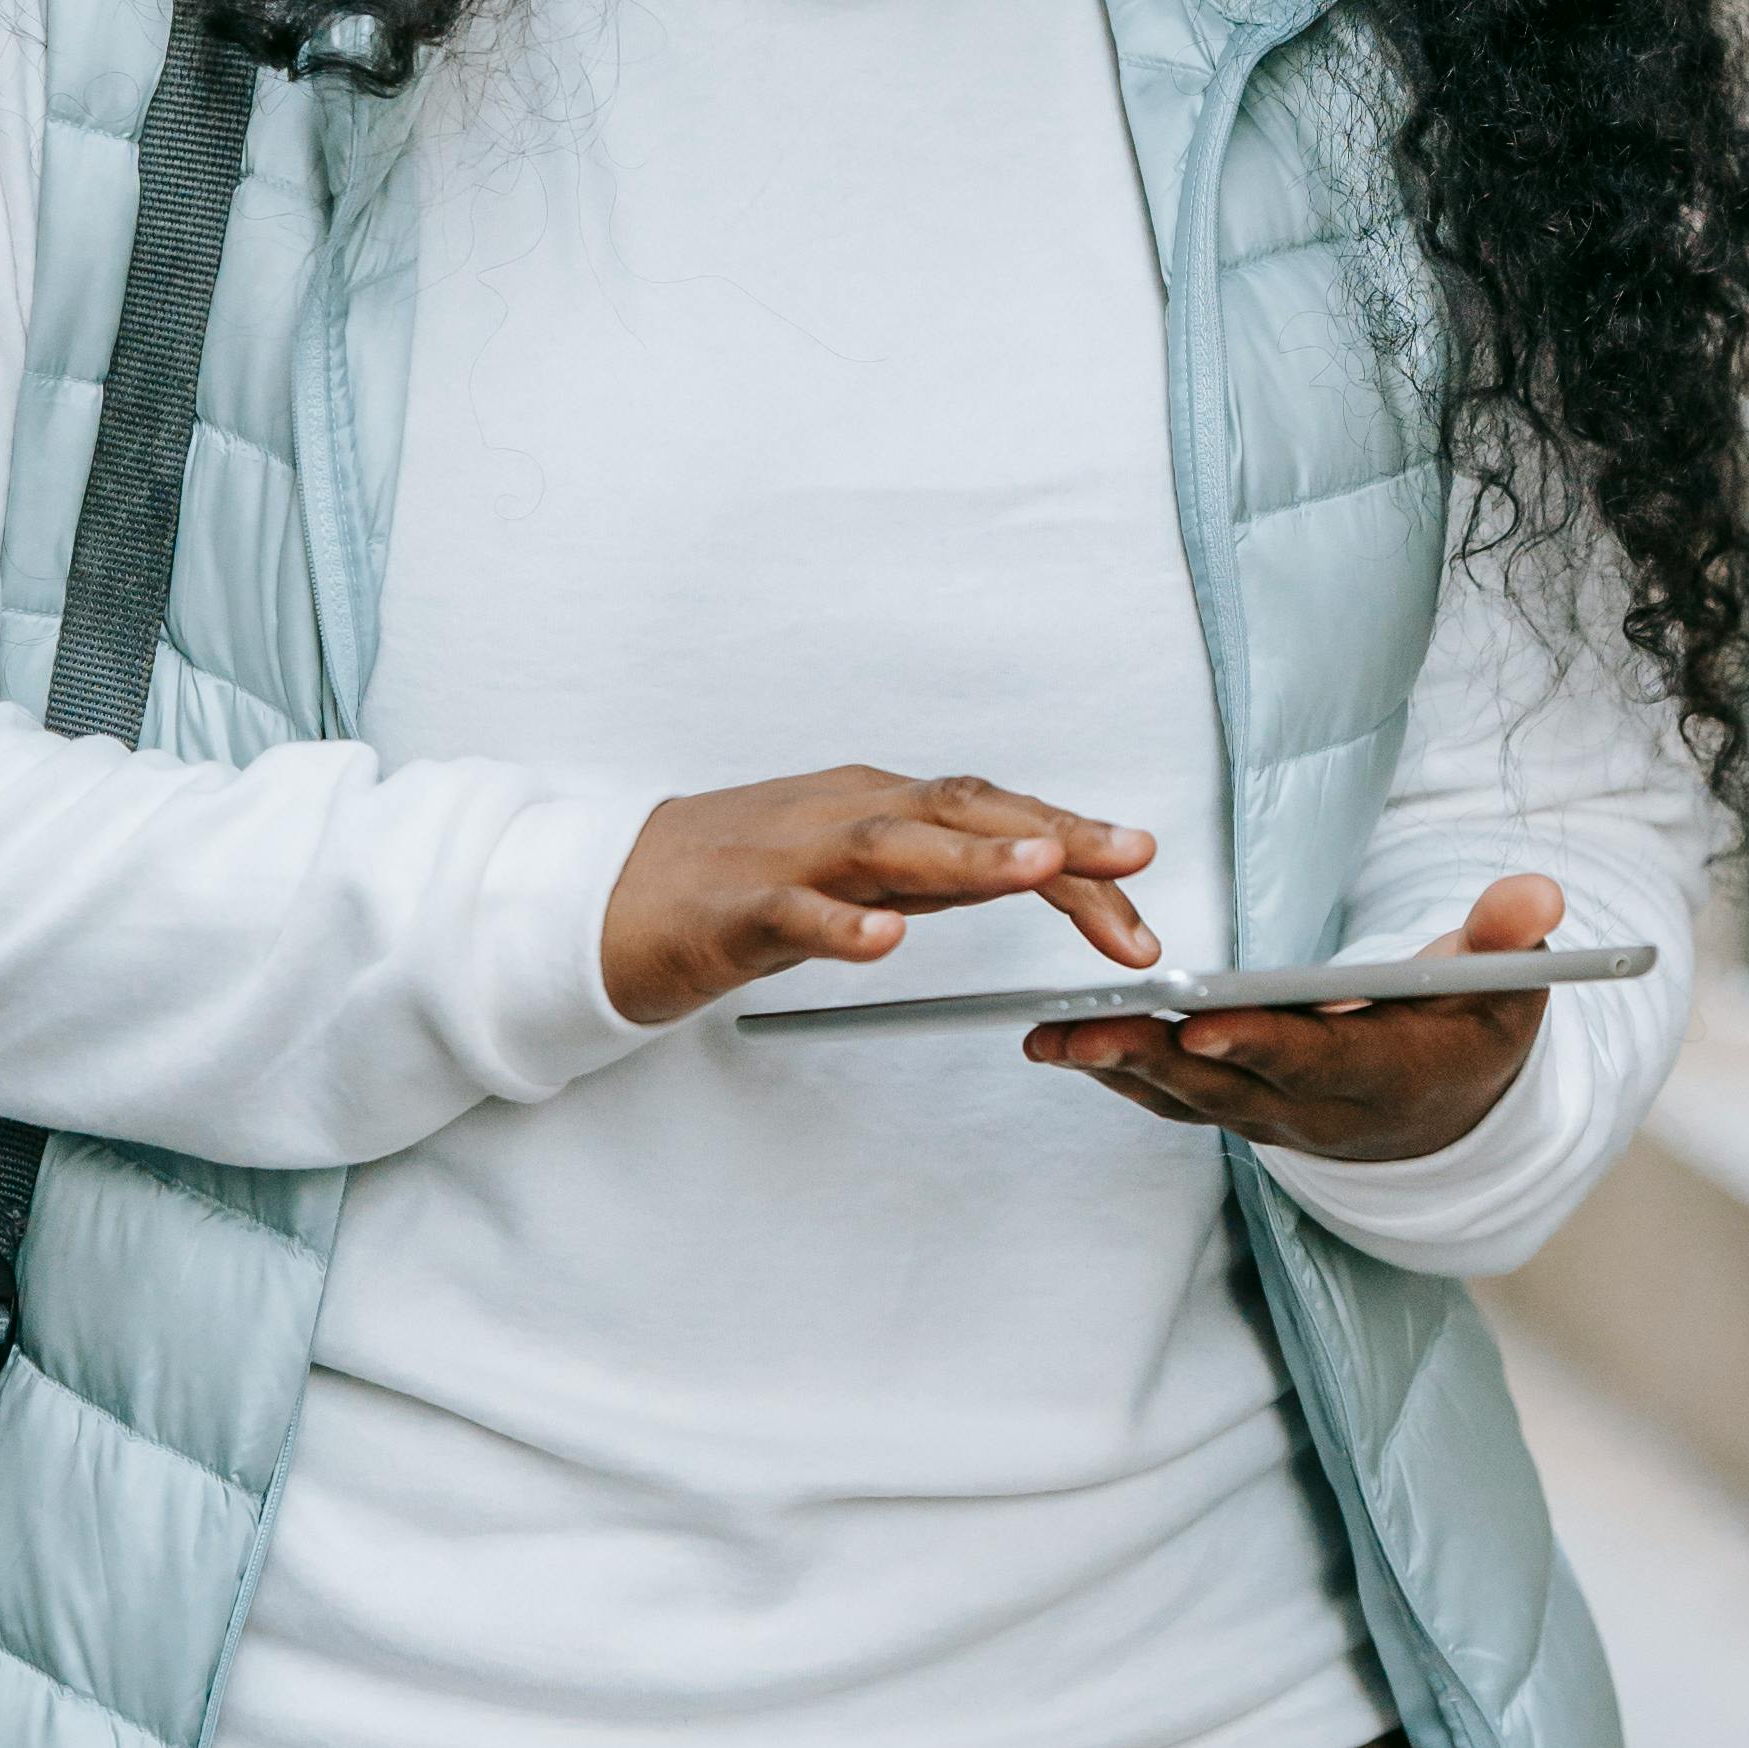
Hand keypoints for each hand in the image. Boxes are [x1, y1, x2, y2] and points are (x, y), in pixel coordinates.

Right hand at [607, 769, 1159, 1027]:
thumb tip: (1044, 871)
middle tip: (1134, 862)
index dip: (1073, 838)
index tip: (1143, 875)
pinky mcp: (732, 912)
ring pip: (890, 845)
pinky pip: (793, 916)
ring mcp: (787, 858)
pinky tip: (886, 943)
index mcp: (880, 804)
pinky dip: (843, 926)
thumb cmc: (740, 879)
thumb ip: (944, 869)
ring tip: (1042, 869)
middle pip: (962, 810)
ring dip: (973, 855)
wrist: (606, 894)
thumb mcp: (860, 870)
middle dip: (1055, 832)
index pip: (993, 810)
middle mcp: (844, 814)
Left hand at [1021, 872, 1566, 1162]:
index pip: (1317, 1063)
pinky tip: (1063, 1045)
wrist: (1456, 1111)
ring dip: (1116, 1069)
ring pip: (1187, 1099)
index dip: (1261, 1046)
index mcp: (1388, 1073)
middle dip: (1151, 1059)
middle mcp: (1320, 1111)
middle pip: (1227, 1088)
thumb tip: (1535, 896)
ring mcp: (1275, 1118)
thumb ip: (1509, 937)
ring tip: (1044, 1037)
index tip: (1202, 1023)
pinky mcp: (1242, 1109)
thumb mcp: (1511, 983)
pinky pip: (1173, 1100)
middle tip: (1077, 1031)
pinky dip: (1118, 1076)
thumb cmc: (1476, 1024)